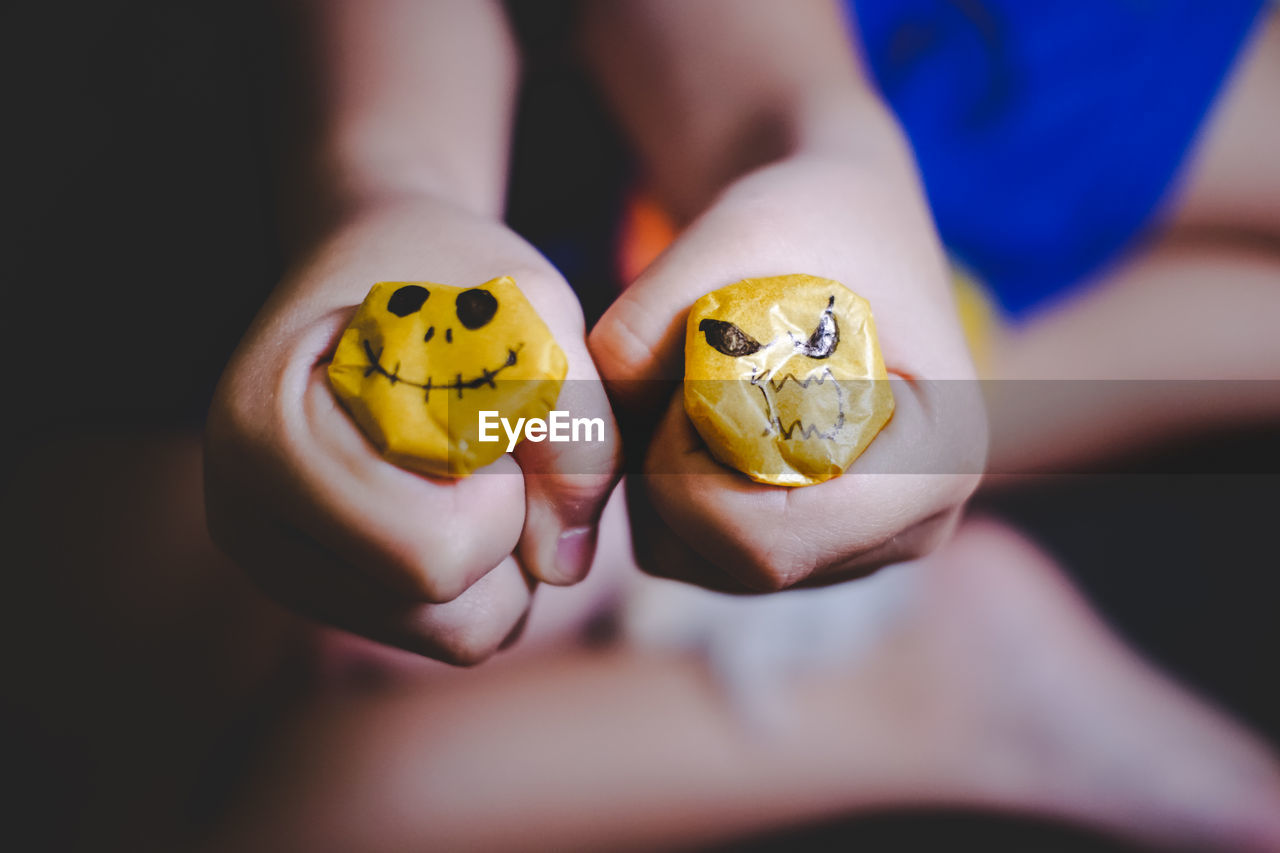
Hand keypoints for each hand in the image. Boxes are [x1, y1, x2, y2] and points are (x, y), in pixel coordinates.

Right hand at [205, 196, 619, 663]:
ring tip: (484, 465)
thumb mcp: (535, 306)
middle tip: (497, 444)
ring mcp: (277, 562)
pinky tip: (466, 496)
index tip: (489, 412)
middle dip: (508, 536)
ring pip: (454, 637)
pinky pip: (442, 629)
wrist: (374, 257)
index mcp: (272, 436)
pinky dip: (484, 575)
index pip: (433, 556)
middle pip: (447, 619)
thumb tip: (563, 567)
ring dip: (505, 561)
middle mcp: (249, 519)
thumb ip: (575, 425)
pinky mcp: (317, 584)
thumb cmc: (450, 272)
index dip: (504, 492)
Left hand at [590, 154, 985, 591]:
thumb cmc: (809, 215)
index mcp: (936, 459)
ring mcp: (862, 548)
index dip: (692, 474)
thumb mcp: (732, 233)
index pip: (779, 537)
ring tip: (690, 388)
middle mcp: (914, 525)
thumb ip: (646, 322)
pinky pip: (698, 558)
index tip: (685, 380)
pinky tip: (692, 420)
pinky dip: (664, 498)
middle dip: (669, 477)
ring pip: (706, 567)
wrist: (841, 221)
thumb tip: (591, 420)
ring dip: (659, 485)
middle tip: (674, 378)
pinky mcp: (810, 552)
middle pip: (743, 563)